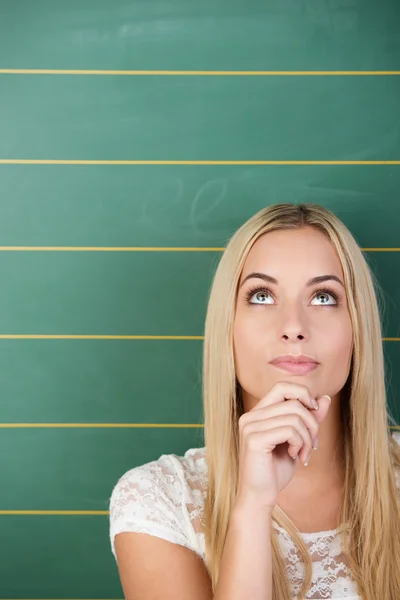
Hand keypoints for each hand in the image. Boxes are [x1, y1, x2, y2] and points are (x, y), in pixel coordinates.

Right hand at [236, 382, 331, 511]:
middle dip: (311, 421)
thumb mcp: (296, 441)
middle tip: (312, 444)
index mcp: (257, 413)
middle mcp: (250, 416)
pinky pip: (290, 430)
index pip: (282, 386)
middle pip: (293, 400)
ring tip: (304, 453)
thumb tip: (324, 398)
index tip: (314, 414)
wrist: (258, 498)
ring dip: (307, 436)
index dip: (302, 394)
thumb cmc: (275, 471)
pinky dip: (300, 443)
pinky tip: (295, 456)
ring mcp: (250, 427)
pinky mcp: (254, 439)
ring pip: (294, 416)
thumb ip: (308, 419)